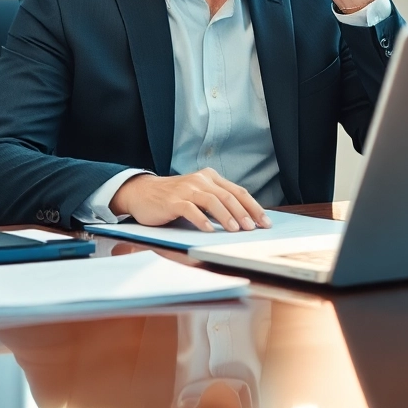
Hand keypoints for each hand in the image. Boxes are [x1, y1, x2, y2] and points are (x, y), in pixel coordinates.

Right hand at [109, 168, 272, 231]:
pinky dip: (201, 220)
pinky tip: (209, 230)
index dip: (253, 207)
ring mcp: (186, 189)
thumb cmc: (174, 197)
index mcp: (210, 177)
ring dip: (226, 216)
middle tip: (253, 228)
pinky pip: (190, 209)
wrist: (142, 192)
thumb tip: (244, 220)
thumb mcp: (198, 194)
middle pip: (228, 196)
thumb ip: (217, 202)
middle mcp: (200, 180)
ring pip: (212, 201)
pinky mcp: (173, 201)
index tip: (265, 222)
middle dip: (243, 213)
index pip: (238, 191)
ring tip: (235, 230)